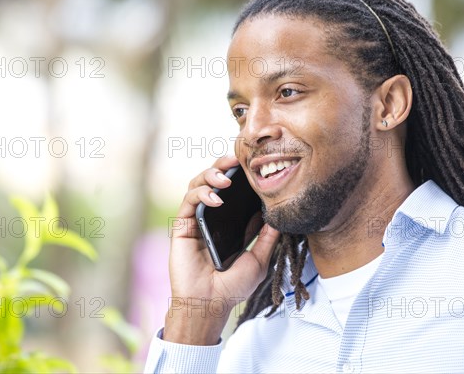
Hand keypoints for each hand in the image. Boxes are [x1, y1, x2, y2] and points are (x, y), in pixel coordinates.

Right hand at [164, 155, 279, 344]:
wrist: (210, 303)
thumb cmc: (233, 286)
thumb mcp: (259, 259)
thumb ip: (268, 238)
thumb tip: (281, 218)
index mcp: (229, 223)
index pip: (234, 191)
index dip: (241, 176)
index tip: (254, 165)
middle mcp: (211, 217)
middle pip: (213, 181)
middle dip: (223, 166)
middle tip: (236, 160)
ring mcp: (196, 220)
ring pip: (198, 184)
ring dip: (211, 175)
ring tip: (225, 178)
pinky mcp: (182, 226)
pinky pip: (188, 201)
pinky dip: (201, 194)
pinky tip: (215, 198)